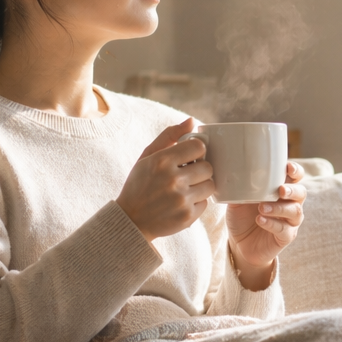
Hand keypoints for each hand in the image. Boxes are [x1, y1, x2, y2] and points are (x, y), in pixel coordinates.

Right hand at [116, 119, 214, 240]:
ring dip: (200, 186)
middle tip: (187, 175)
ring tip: (185, 189)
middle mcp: (173, 180)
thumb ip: (169, 136)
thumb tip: (192, 121)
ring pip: (210, 185)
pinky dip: (196, 203)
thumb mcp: (147, 156)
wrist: (131, 220)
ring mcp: (181, 199)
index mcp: (162, 161)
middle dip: (199, 170)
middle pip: (208, 167)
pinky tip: (181, 203)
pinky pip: (205, 204)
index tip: (189, 158)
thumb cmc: (140, 184)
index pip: (199, 146)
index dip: (196, 151)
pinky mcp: (187, 217)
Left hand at [226, 161, 305, 289]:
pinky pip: (284, 230)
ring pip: (295, 211)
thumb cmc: (242, 218)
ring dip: (279, 208)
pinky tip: (260, 220)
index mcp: (281, 190)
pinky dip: (272, 224)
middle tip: (280, 190)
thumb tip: (232, 173)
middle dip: (292, 190)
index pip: (296, 177)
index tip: (288, 167)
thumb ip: (239, 188)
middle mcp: (290, 204)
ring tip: (262, 208)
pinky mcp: (286, 237)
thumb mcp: (237, 201)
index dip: (296, 171)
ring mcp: (290, 221)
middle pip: (301, 193)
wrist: (239, 244)